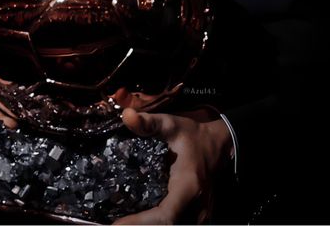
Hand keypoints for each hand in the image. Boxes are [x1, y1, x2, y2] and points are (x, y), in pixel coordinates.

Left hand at [112, 102, 233, 224]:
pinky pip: (174, 223)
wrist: (215, 145)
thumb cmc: (191, 135)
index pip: (165, 215)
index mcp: (188, 186)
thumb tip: (126, 116)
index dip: (141, 222)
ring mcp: (198, 215)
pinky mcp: (195, 217)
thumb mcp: (170, 124)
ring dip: (146, 225)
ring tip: (122, 220)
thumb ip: (148, 122)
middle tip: (113, 221)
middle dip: (139, 225)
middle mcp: (195, 207)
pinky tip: (137, 218)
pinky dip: (155, 223)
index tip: (117, 223)